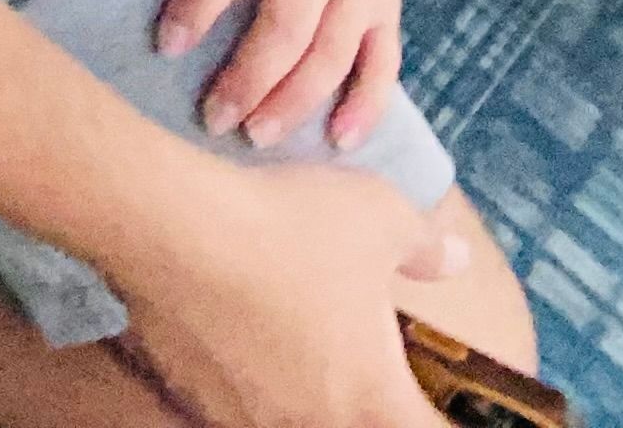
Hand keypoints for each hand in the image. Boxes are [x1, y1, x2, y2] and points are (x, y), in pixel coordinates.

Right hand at [114, 157, 467, 427]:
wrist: (168, 223)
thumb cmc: (287, 226)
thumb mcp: (378, 216)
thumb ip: (425, 247)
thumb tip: (454, 258)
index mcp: (371, 399)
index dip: (437, 419)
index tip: (430, 399)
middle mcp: (310, 422)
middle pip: (350, 425)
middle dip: (359, 399)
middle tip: (351, 352)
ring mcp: (244, 412)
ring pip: (283, 415)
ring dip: (292, 384)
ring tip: (280, 329)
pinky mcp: (188, 388)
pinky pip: (227, 391)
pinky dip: (234, 366)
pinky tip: (223, 316)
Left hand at [149, 0, 407, 152]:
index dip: (200, 1)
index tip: (168, 44)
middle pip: (285, 26)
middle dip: (249, 77)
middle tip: (212, 118)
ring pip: (330, 56)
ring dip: (294, 101)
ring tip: (256, 137)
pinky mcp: (385, 13)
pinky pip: (383, 66)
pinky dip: (365, 106)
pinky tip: (338, 141)